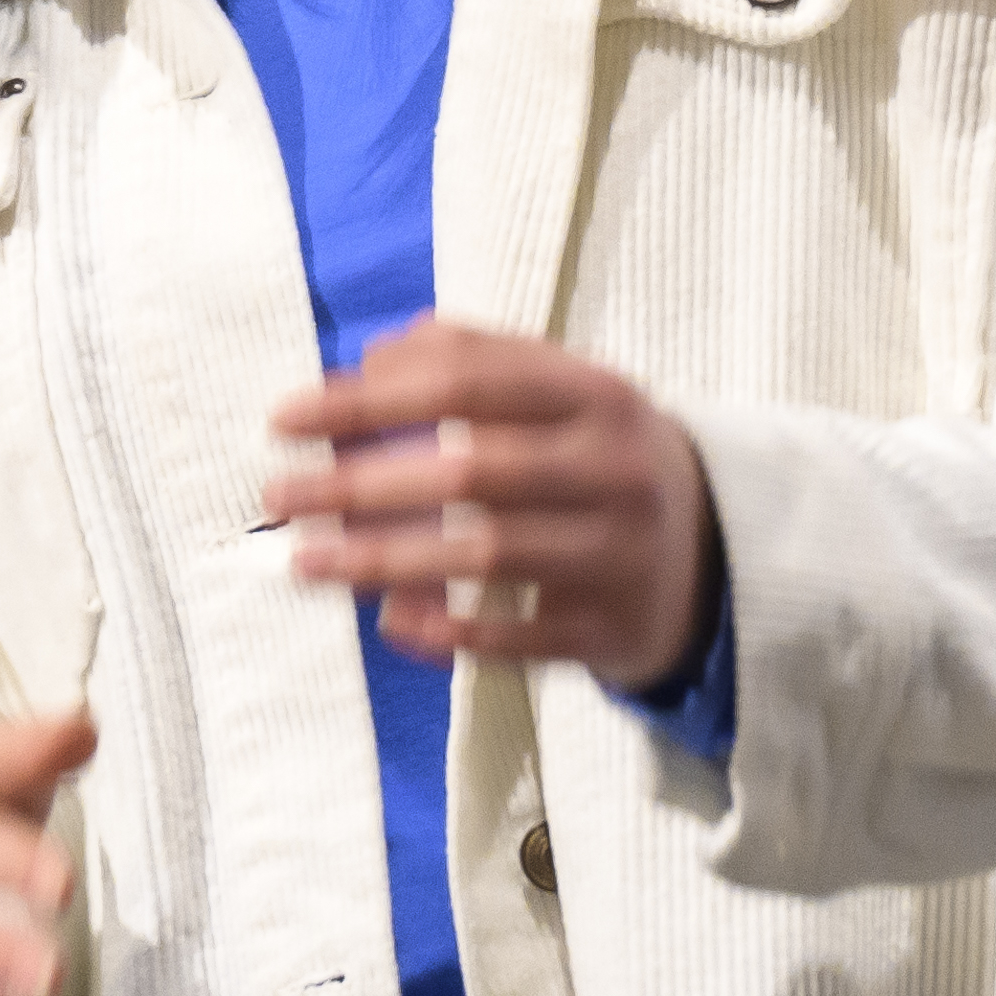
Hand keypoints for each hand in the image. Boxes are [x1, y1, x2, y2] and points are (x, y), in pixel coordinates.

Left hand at [267, 322, 718, 688]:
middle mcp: (613, 469)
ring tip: (302, 560)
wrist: (717, 555)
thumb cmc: (601, 460)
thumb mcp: (566, 394)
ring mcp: (618, 553)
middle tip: (278, 493)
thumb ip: (477, 360)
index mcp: (596, 394)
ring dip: (382, 558)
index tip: (286, 417)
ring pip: (486, 555)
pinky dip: (446, 630)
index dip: (369, 397)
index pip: (467, 382)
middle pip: (471, 471)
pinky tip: (387, 620)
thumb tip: (369, 358)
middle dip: (361, 483)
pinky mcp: (611, 629)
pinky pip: (515, 638)